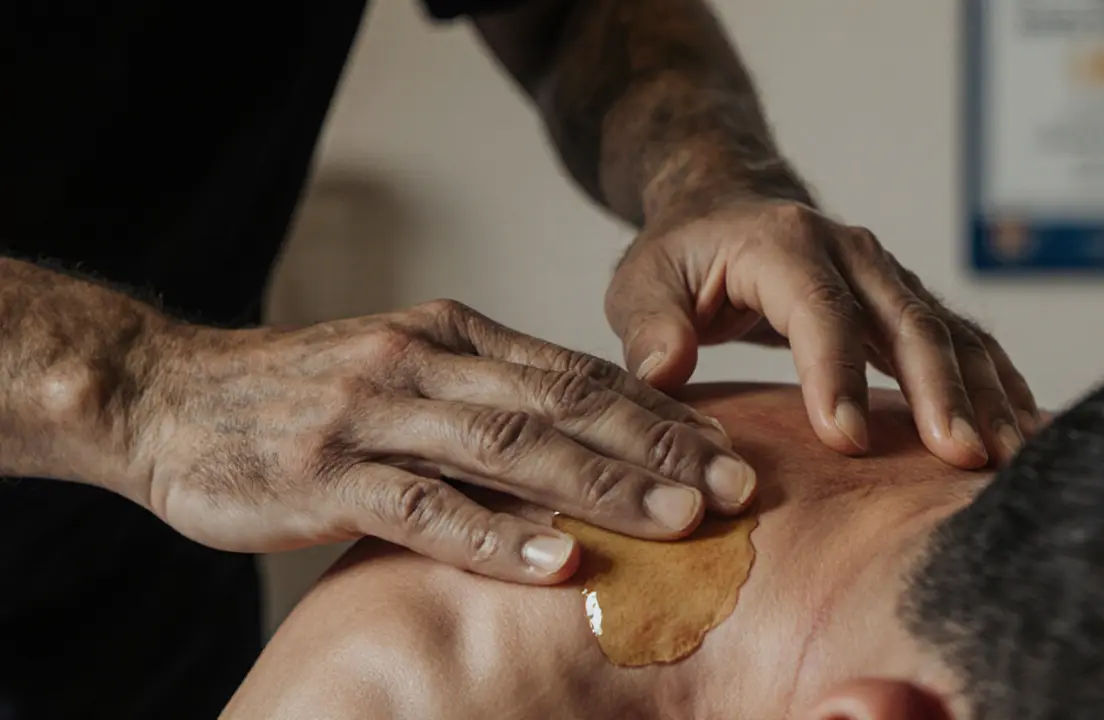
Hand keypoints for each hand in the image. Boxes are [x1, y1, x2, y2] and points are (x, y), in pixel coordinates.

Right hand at [131, 300, 754, 583]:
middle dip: (657, 447)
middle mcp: (423, 362)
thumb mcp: (402, 370)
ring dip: (600, 485)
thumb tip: (580, 437)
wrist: (167, 394)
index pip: (576, 372)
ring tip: (676, 520)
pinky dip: (495, 534)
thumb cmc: (300, 394)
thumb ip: (483, 394)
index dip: (657, 413)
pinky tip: (555, 560)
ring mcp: (373, 415)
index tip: (728, 448)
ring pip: (509, 449)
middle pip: (563, 405)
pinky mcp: (325, 474)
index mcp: (450, 333)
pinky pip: (424, 507)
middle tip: (735, 486)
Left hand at [606, 200, 1038, 468]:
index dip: (836, 374)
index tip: (846, 440)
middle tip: (959, 457)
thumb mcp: (641, 282)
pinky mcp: (908, 302)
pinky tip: (1023, 431)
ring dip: (983, 395)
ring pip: (950, 332)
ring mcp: (889, 275)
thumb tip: (665, 368)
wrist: (729, 206)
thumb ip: (649, 324)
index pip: (820, 310)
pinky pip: (965, 342)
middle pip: (906, 319)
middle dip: (937, 391)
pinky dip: (998, 385)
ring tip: (1010, 458)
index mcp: (783, 244)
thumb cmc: (682, 256)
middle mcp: (851, 252)